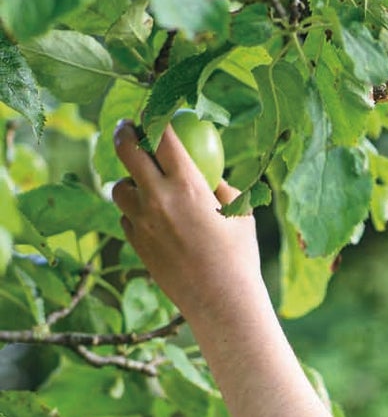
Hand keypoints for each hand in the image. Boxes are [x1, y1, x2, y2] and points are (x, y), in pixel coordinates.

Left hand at [111, 120, 265, 324]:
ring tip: (141, 185)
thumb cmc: (240, 257)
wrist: (221, 302)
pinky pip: (126, 218)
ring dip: (128, 181)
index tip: (153, 114)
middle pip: (127, 150)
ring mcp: (143, 223)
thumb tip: (210, 171)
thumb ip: (221, 187)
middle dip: (124, 132)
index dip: (155, 117)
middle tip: (127, 129)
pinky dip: (133, 213)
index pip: (162, 135)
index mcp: (187, 185)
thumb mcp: (240, 214)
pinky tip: (148, 219)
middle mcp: (158, 199)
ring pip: (119, 188)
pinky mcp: (137, 244)